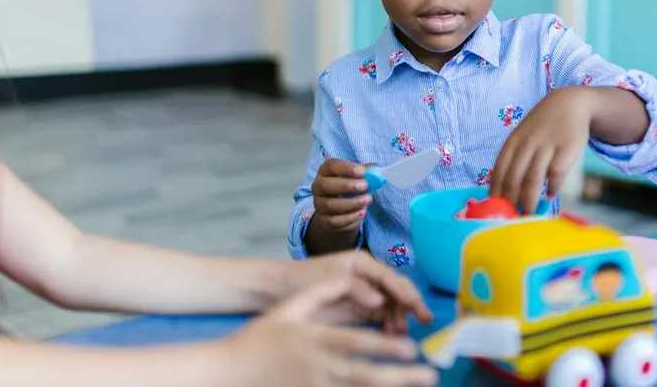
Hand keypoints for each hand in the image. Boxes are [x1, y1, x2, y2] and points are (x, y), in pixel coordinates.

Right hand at [226, 276, 438, 386]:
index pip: (357, 342)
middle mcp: (318, 367)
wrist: (227, 373)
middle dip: (400, 376)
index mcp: (314, 340)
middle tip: (429, 375)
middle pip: (366, 374)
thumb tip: (349, 280)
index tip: (411, 348)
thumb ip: (321, 293)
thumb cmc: (258, 339)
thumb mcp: (288, 309)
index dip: (385, 345)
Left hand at [279, 251, 433, 333]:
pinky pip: (382, 317)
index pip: (392, 277)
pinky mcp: (360, 310)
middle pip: (397, 290)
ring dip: (400, 317)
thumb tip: (381, 302)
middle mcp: (368, 276)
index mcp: (363, 263)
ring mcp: (365, 293)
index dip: (406, 292)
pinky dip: (389, 325)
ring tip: (400, 332)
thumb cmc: (301, 280)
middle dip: (410, 304)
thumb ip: (356, 288)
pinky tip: (391, 334)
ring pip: (392, 305)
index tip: (417, 306)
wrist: (277, 291)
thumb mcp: (330, 280)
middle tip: (423, 320)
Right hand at [311, 158, 373, 232]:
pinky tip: (362, 212)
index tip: (362, 172)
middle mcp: (318, 187)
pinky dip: (349, 218)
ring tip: (367, 200)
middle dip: (346, 185)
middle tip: (365, 186)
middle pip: (326, 185)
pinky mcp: (324, 221)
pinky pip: (334, 221)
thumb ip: (366, 173)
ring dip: (351, 203)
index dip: (346, 167)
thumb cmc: (349, 189)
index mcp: (326, 172)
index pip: (331, 166)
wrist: (342, 212)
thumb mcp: (357, 178)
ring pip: (330, 205)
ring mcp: (319, 205)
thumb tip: (376, 170)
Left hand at [489, 87, 592, 214]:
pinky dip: (551, 188)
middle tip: (511, 220)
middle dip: (511, 202)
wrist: (569, 104)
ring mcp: (547, 146)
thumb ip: (514, 159)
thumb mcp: (523, 137)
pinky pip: (556, 173)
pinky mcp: (566, 149)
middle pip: (514, 178)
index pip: (499, 171)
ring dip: (529, 201)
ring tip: (528, 215)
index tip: (495, 210)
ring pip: (533, 179)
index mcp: (513, 142)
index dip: (496, 193)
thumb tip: (503, 192)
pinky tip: (549, 197)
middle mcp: (527, 144)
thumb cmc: (542, 126)